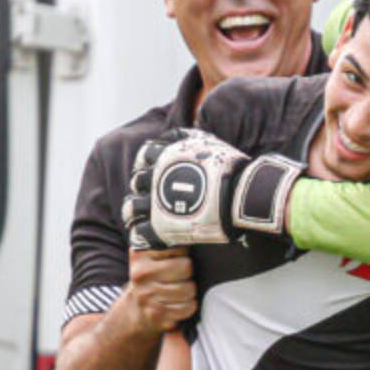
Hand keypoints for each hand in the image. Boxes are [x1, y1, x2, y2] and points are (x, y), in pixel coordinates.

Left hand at [123, 129, 305, 247]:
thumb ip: (187, 136)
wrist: (238, 196)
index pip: (144, 156)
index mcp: (164, 156)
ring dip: (135, 210)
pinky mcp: (161, 228)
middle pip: (136, 181)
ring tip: (143, 217)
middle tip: (155, 194)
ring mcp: (155, 204)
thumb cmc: (227, 168)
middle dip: (143, 187)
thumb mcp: (208, 141)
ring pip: (130, 207)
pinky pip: (139, 233)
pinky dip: (143, 233)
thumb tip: (174, 135)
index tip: (156, 170)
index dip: (148, 163)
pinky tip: (152, 234)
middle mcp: (154, 179)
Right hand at [127, 246, 196, 331]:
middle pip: (186, 267)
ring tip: (180, 289)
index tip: (178, 257)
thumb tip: (195, 232)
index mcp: (140, 254)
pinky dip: (188, 306)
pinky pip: (187, 308)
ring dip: (190, 291)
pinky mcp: (156, 314)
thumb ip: (171, 241)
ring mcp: (147, 296)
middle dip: (188, 273)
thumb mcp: (155, 254)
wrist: (137, 306)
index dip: (183, 253)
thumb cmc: (154, 276)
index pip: (178, 247)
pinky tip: (179, 303)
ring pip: (189, 289)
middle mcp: (141, 274)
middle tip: (181, 276)